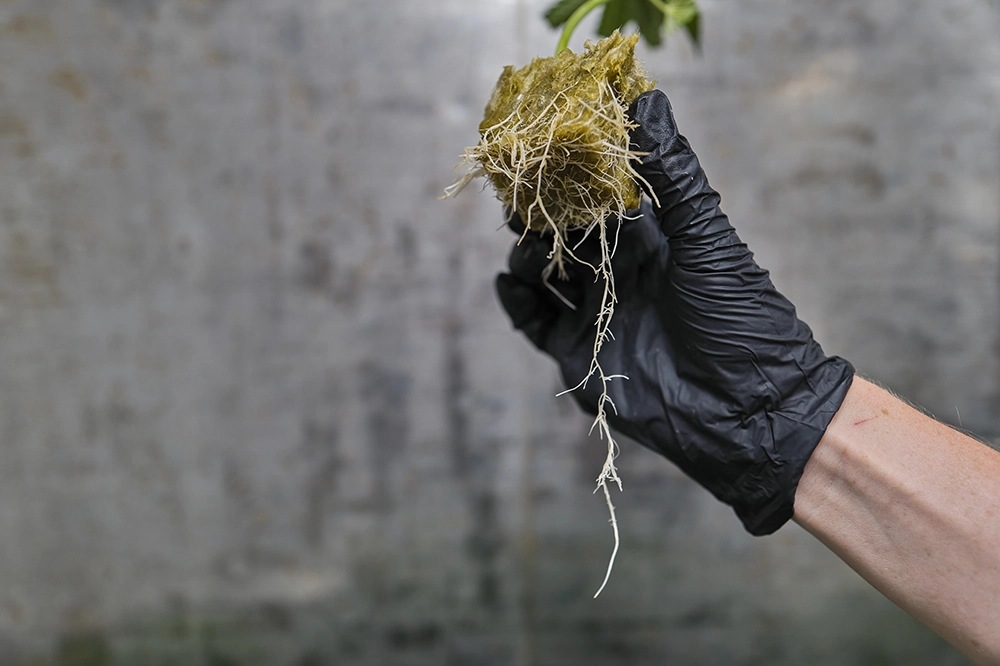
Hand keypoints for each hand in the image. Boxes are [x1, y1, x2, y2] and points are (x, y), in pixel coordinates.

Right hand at [495, 90, 854, 534]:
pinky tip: (511, 280)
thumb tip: (648, 98)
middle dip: (542, 212)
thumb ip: (673, 174)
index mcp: (653, 241)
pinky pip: (534, 320)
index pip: (602, 197)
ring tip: (527, 241)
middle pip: (566, 233)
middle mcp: (621, 273)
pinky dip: (517, 299)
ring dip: (529, 252)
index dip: (575, 172)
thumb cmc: (739, 317)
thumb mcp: (706, 237)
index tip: (549, 145)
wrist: (747, 410)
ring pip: (545, 272)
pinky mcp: (577, 354)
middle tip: (522, 191)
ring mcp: (597, 313)